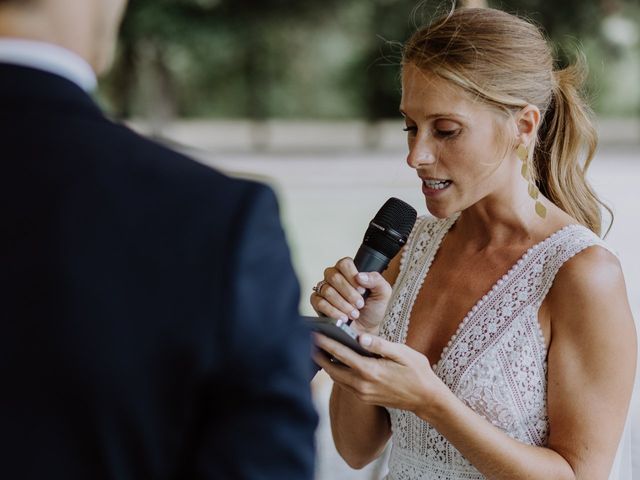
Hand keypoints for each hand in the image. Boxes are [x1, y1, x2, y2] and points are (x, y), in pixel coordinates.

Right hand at [310, 257, 391, 334]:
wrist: (366, 329)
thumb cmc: (373, 309)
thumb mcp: (382, 293)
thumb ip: (376, 280)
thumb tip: (360, 276)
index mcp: (349, 271)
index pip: (344, 263)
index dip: (352, 276)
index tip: (362, 290)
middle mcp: (334, 277)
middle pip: (334, 277)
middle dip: (349, 294)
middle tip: (360, 305)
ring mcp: (324, 289)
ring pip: (327, 291)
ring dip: (343, 304)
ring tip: (354, 314)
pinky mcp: (317, 303)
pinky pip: (319, 303)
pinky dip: (333, 311)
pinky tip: (343, 317)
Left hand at [312, 332, 447, 419]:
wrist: (426, 399)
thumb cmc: (417, 372)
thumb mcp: (403, 353)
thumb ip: (380, 345)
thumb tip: (361, 336)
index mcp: (371, 371)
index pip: (341, 355)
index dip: (326, 343)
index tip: (314, 334)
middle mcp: (362, 385)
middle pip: (332, 369)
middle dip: (319, 355)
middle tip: (308, 340)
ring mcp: (363, 393)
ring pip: (336, 378)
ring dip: (326, 364)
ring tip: (317, 349)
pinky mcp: (364, 398)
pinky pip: (344, 384)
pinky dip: (336, 373)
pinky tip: (334, 362)